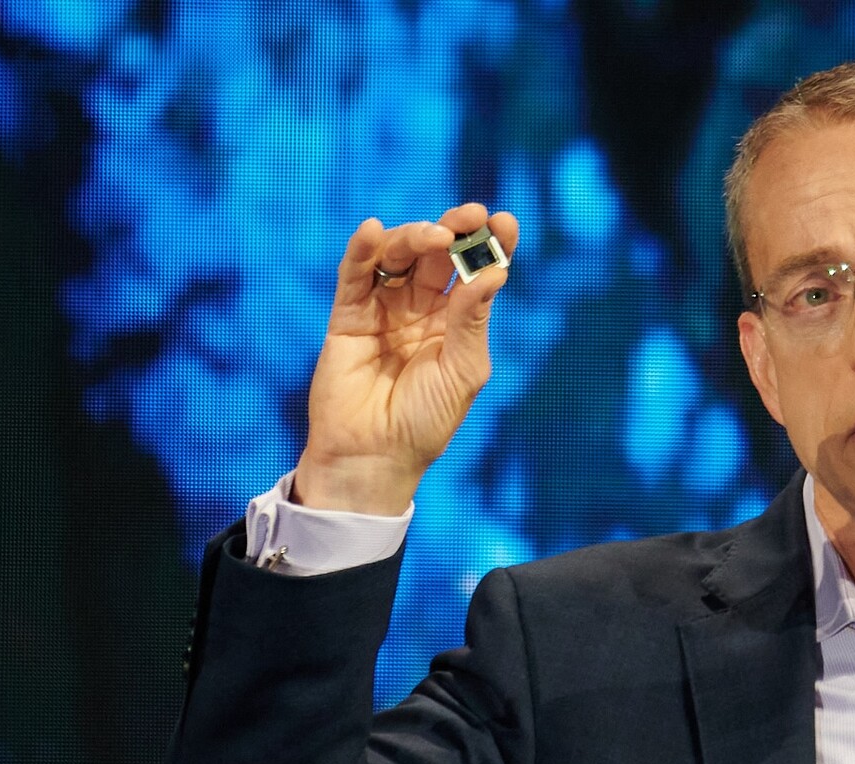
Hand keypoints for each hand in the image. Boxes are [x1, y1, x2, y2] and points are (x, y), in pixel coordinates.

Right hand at [292, 203, 518, 514]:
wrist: (374, 457)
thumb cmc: (426, 422)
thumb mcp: (462, 371)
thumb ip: (471, 320)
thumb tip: (495, 272)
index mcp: (456, 323)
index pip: (474, 272)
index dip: (489, 244)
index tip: (505, 220)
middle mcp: (420, 310)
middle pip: (437, 255)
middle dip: (455, 229)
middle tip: (471, 216)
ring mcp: (384, 310)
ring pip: (398, 256)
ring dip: (415, 236)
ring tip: (435, 235)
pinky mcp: (348, 317)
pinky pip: (355, 275)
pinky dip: (362, 249)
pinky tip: (373, 230)